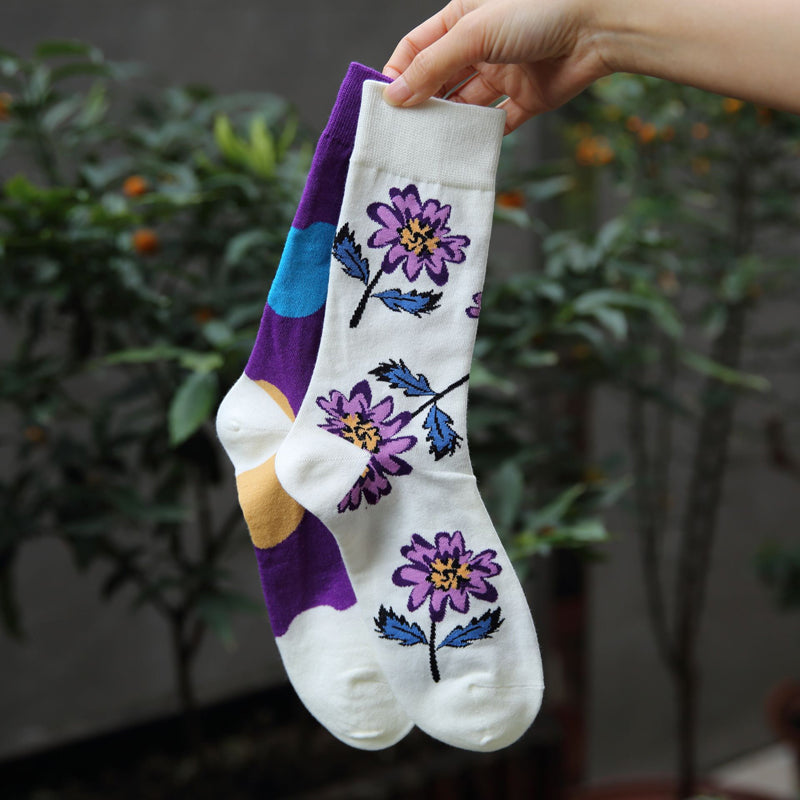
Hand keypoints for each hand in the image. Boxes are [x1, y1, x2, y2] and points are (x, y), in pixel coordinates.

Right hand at [382, 0, 610, 132]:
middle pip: (439, 81)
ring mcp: (503, 74)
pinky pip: (496, 123)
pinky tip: (464, 152)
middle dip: (421, 105)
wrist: (597, 27)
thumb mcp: (473, 34)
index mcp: (462, 20)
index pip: (417, 50)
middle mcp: (480, 47)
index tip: (384, 105)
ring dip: (448, 125)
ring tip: (428, 147)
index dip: (399, 75)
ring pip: (465, 105)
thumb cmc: (537, 12)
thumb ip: (432, 66)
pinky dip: (482, 138)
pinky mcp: (525, 99)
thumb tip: (395, 97)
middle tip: (403, 133)